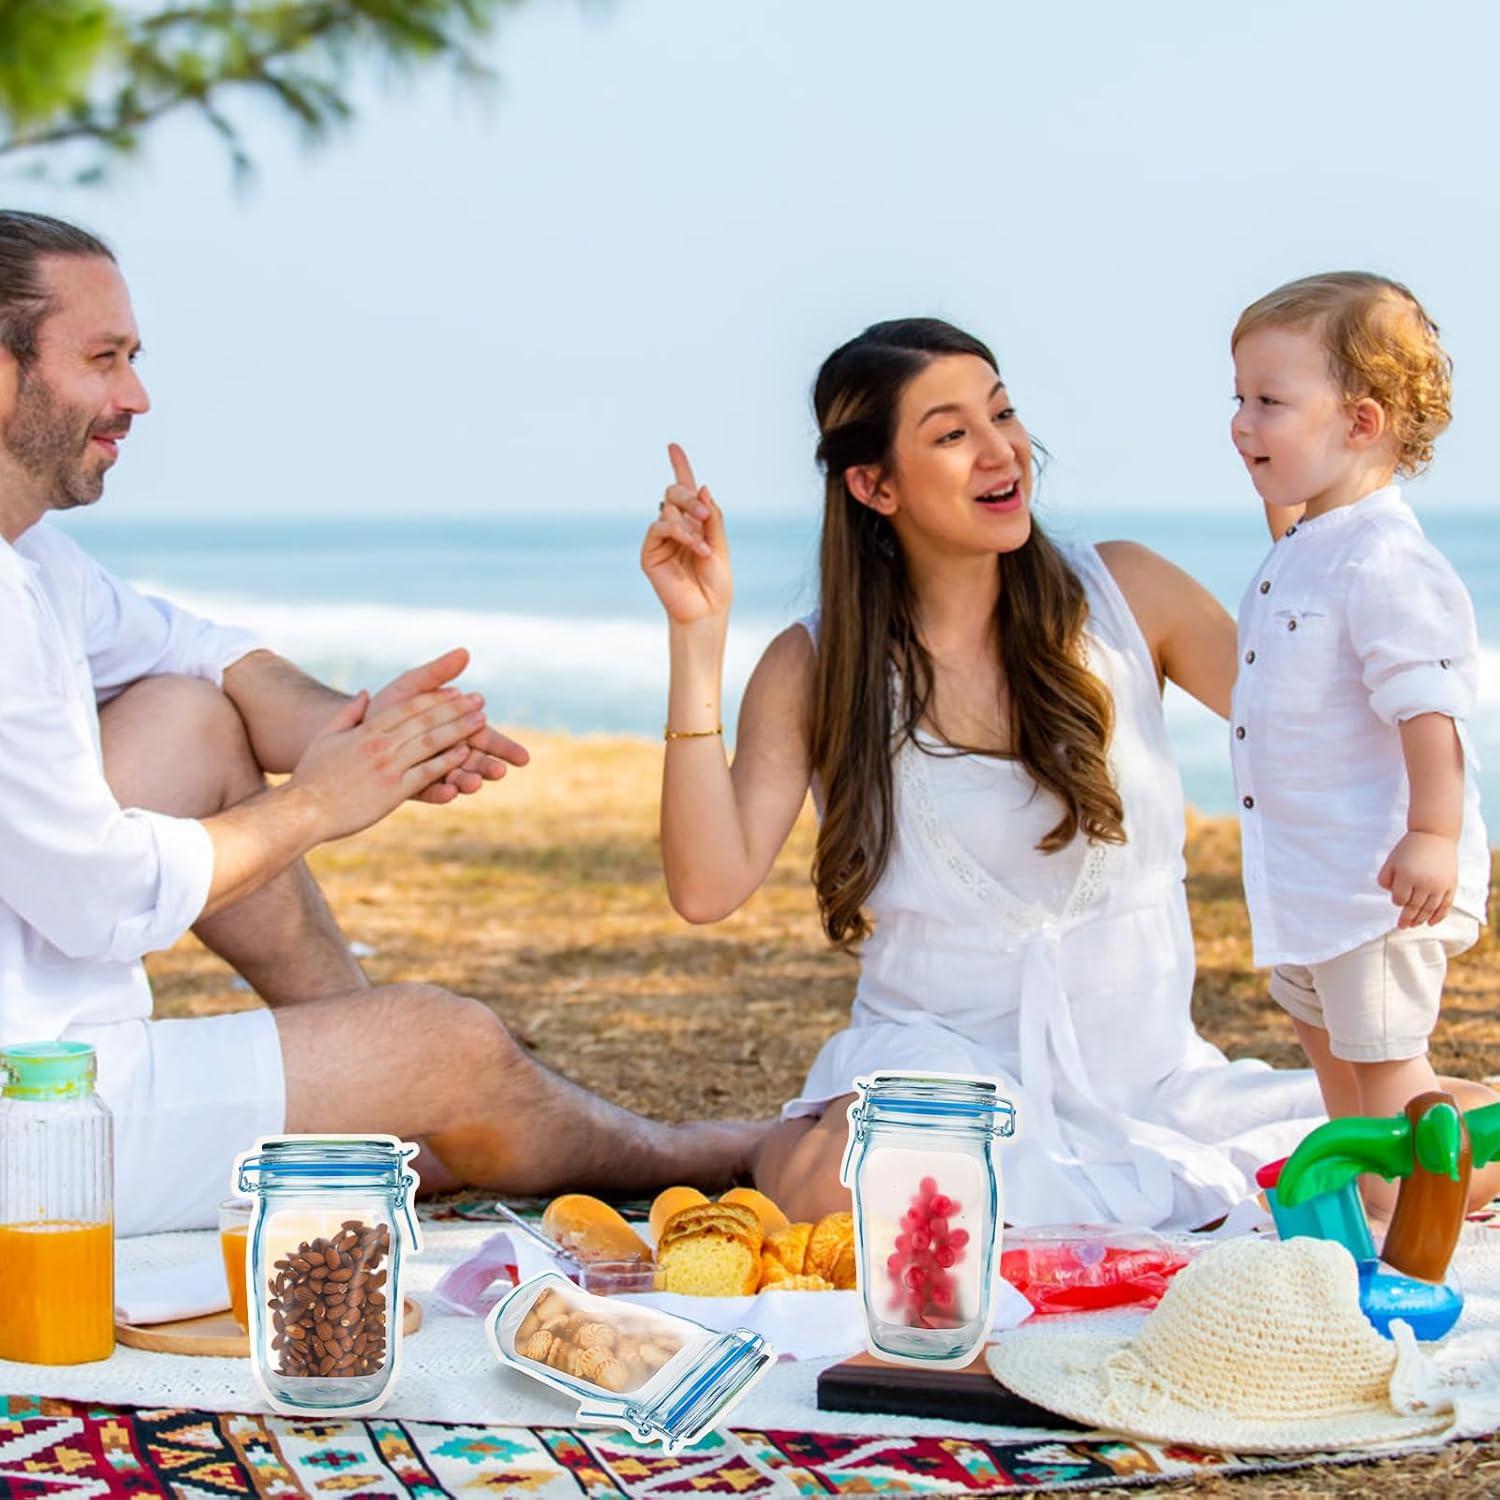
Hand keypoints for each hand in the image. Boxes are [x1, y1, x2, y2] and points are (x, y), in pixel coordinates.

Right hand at [290, 687, 486, 838]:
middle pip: (425, 720)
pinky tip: (466, 755)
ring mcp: (388, 767)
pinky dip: (447, 762)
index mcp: (367, 730)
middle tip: (480, 700)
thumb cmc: (312, 776)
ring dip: (459, 730)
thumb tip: (366, 695)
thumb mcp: (327, 737)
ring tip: (482, 722)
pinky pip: (426, 772)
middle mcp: (380, 744)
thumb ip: (349, 714)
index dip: (435, 698)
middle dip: (455, 709)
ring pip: (431, 743)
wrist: (303, 810)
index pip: (408, 708)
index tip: (456, 692)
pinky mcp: (393, 790)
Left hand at [366, 648, 528, 803]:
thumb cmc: (387, 706)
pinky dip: (439, 792)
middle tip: (500, 772)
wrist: (350, 728)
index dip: (505, 749)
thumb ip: (438, 673)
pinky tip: (448, 791)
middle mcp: (447, 753)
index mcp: (454, 730)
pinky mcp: (410, 786)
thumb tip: (464, 652)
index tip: (523, 758)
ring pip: (455, 778)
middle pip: (475, 762)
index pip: (486, 740)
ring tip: (473, 783)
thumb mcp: (412, 687)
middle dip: (488, 768)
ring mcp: (430, 770)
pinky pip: (428, 791)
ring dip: (467, 780)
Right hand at [641, 443, 731, 625]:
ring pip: (667, 508)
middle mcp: (675, 528)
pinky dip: (679, 532)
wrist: (707, 611)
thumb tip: (703, 487)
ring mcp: (660, 539)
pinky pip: (659, 527)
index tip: (673, 446)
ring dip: (689, 522)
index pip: (685, 490)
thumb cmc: (715, 583)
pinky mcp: (650, 552)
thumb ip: (713, 517)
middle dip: (689, 497)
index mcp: (693, 524)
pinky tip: (695, 547)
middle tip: (704, 514)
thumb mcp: (720, 545)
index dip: (679, 467)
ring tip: (704, 545)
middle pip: (674, 493)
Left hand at [1377, 831, 1457, 927]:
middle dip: (1407, 918)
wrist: (1434, 836)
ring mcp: (1440, 885)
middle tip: (1402, 926)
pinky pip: (1445, 906)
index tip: (1397, 900)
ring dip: (1421, 919)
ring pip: (1429, 909)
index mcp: (1407, 876)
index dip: (1397, 901)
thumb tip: (1390, 895)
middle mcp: (1425, 883)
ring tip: (1413, 925)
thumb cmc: (1409, 848)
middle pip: (1414, 907)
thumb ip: (1385, 878)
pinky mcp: (1451, 885)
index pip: (1400, 899)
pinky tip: (1430, 923)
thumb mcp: (1392, 860)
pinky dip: (1438, 916)